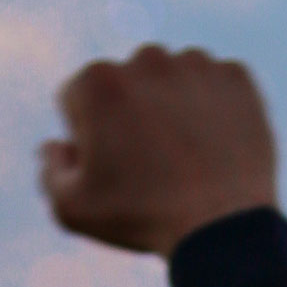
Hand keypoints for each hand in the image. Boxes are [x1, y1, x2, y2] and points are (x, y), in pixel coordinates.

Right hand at [38, 46, 278, 258]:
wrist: (220, 226)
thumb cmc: (139, 218)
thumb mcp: (71, 208)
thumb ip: (50, 169)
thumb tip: (54, 145)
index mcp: (97, 82)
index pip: (77, 98)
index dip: (85, 135)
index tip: (106, 164)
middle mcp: (146, 59)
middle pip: (125, 82)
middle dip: (128, 112)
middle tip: (145, 162)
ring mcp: (196, 64)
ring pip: (170, 79)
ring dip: (169, 105)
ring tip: (180, 156)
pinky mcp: (236, 77)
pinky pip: (213, 84)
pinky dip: (210, 108)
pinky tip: (210, 146)